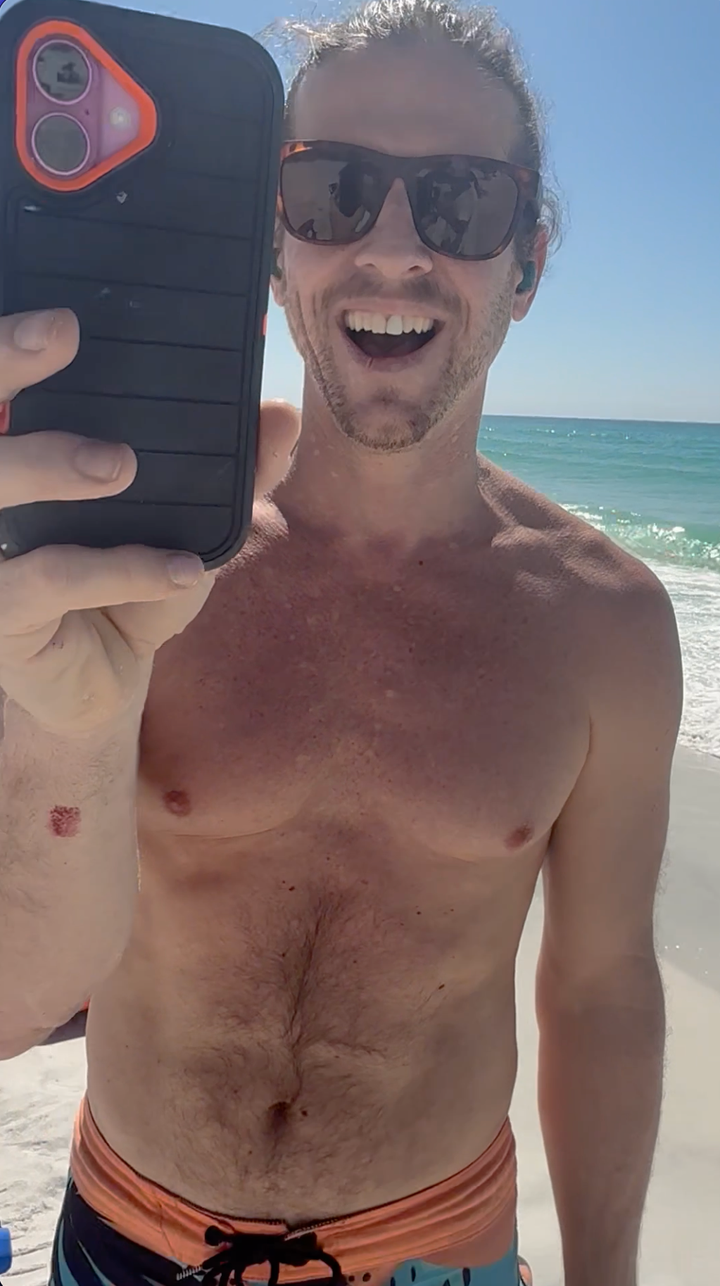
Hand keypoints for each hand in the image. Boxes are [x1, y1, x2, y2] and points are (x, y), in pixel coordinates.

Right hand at [0, 309, 299, 736]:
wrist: (103, 677)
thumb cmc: (127, 582)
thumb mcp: (186, 522)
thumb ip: (232, 470)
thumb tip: (282, 411)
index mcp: (20, 447)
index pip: (2, 381)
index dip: (11, 341)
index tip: (63, 310)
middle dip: (4, 362)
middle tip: (63, 332)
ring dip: (48, 464)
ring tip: (120, 466)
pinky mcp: (1, 612)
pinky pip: (50, 578)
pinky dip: (120, 568)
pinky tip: (183, 570)